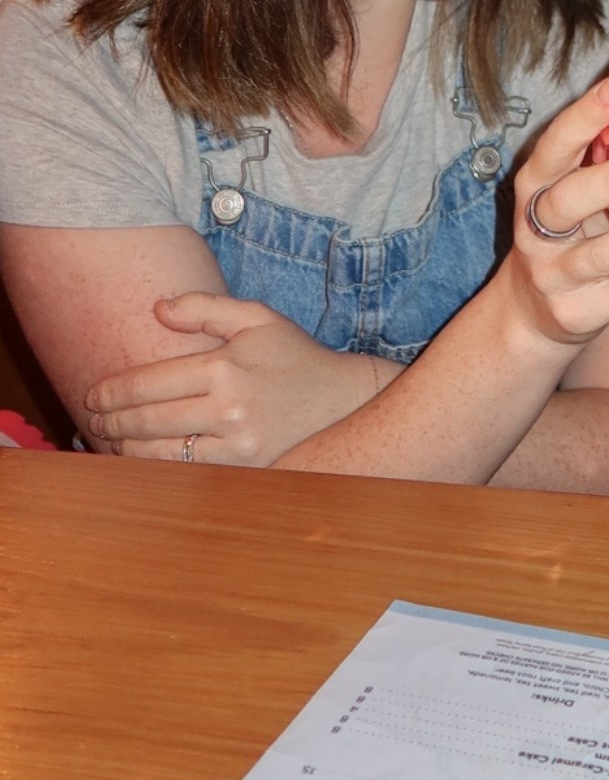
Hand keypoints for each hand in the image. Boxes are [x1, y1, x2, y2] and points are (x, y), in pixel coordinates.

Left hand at [85, 296, 385, 465]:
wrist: (343, 402)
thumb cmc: (295, 356)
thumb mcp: (256, 318)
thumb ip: (205, 308)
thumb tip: (157, 309)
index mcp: (225, 368)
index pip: (148, 383)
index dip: (113, 392)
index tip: (94, 395)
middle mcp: (228, 409)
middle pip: (147, 422)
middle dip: (111, 423)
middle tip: (94, 421)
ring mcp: (237, 445)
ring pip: (161, 454)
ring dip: (127, 450)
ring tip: (113, 441)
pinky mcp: (245, 470)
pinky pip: (189, 472)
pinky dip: (160, 467)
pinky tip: (146, 458)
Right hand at [507, 76, 608, 346]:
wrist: (528, 314)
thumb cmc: (564, 235)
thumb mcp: (569, 193)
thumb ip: (598, 155)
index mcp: (535, 189)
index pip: (553, 150)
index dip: (582, 120)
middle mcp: (538, 231)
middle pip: (568, 201)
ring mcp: (557, 275)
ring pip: (599, 256)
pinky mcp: (581, 311)